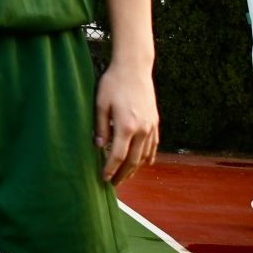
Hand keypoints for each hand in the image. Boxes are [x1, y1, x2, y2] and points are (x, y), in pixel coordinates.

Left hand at [94, 61, 159, 184]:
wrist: (134, 68)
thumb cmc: (113, 83)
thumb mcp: (100, 103)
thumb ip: (100, 126)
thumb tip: (98, 146)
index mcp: (126, 126)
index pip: (118, 155)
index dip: (110, 169)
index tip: (104, 179)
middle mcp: (142, 129)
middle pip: (133, 160)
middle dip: (123, 174)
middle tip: (114, 184)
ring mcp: (151, 126)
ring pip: (145, 155)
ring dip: (135, 168)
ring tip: (125, 176)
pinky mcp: (155, 122)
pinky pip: (153, 145)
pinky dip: (148, 156)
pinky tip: (143, 162)